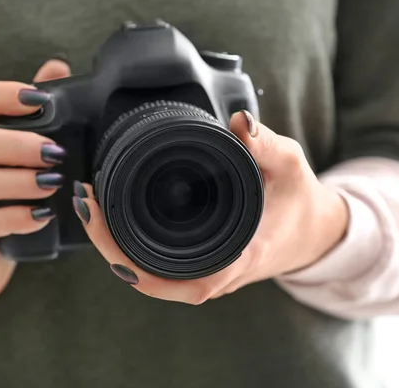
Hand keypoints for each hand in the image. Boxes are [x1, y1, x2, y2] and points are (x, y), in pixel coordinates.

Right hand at [0, 59, 70, 302]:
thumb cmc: (0, 193)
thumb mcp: (10, 153)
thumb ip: (30, 112)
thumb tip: (57, 68)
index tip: (39, 99)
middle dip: (16, 143)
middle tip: (56, 152)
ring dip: (18, 180)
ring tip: (54, 183)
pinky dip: (16, 218)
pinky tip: (43, 215)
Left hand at [72, 111, 348, 303]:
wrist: (315, 232)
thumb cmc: (301, 203)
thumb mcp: (290, 165)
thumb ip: (266, 144)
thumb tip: (240, 120)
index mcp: (233, 260)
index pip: (169, 278)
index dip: (125, 257)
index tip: (99, 216)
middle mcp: (214, 275)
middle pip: (145, 278)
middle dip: (107, 245)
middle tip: (84, 201)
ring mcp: (206, 273)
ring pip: (147, 275)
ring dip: (114, 247)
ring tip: (91, 207)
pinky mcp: (202, 264)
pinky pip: (158, 266)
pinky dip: (131, 248)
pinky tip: (114, 220)